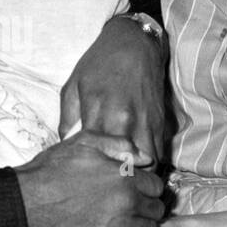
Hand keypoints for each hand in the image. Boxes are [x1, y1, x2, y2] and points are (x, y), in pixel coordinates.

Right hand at [15, 131, 164, 226]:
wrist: (27, 201)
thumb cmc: (52, 169)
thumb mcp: (84, 142)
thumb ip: (118, 145)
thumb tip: (145, 157)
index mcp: (124, 176)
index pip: (157, 185)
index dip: (149, 186)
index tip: (139, 189)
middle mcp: (126, 201)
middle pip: (157, 209)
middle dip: (148, 206)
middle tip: (134, 205)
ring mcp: (117, 225)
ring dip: (142, 225)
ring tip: (127, 221)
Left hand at [59, 15, 165, 167]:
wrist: (134, 43)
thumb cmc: (100, 63)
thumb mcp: (73, 86)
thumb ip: (66, 119)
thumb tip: (65, 145)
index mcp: (101, 112)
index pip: (97, 156)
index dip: (92, 170)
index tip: (86, 176)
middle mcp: (127, 121)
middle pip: (126, 166)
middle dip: (117, 177)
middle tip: (106, 183)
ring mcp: (147, 123)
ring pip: (148, 164)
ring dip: (138, 173)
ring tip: (125, 177)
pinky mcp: (161, 121)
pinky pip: (159, 152)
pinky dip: (150, 162)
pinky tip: (139, 164)